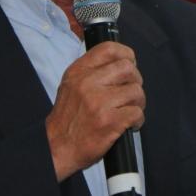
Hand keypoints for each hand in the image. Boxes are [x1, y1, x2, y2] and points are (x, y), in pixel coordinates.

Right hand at [45, 43, 143, 181]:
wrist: (57, 147)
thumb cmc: (67, 119)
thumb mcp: (71, 86)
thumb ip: (91, 71)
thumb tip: (121, 62)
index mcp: (78, 72)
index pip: (108, 49)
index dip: (126, 54)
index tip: (131, 63)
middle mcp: (87, 83)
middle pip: (128, 68)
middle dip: (136, 81)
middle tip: (131, 93)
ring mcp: (99, 102)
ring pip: (136, 91)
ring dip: (138, 102)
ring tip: (130, 110)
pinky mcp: (109, 121)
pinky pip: (137, 112)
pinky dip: (138, 120)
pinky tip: (130, 124)